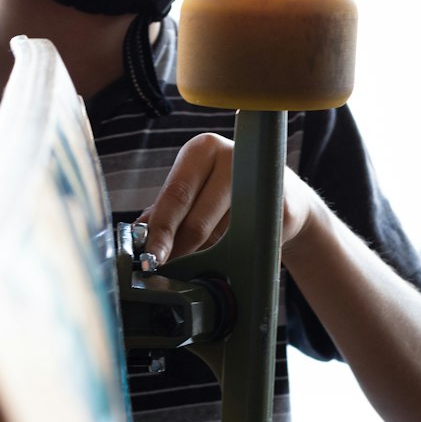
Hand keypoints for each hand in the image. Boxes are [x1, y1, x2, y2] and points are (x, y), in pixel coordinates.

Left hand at [136, 131, 315, 266]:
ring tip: (205, 256)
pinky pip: (248, 244)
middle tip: (169, 270)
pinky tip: (234, 254)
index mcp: (201, 150)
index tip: (150, 258)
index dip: (160, 232)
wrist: (284, 198)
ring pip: (220, 237)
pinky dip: (236, 256)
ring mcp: (260, 179)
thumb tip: (136, 236)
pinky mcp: (281, 207)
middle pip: (196, 220)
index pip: (174, 196)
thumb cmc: (226, 197)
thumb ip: (164, 211)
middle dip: (180, 251)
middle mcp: (231, 156)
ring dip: (208, 255)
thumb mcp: (194, 193)